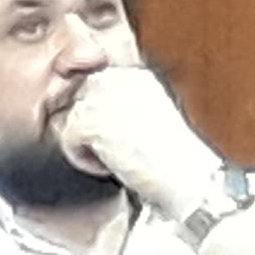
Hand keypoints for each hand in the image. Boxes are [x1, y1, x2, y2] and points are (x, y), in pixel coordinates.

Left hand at [50, 64, 220, 211]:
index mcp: (137, 75)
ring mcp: (101, 99)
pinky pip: (66, 139)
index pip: (98, 87)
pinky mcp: (88, 122)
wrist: (187, 179)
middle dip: (91, 127)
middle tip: (117, 150)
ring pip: (72, 120)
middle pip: (81, 101)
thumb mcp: (153, 117)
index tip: (121, 139)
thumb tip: (92, 110)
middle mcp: (118, 78)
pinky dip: (83, 160)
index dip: (104, 118)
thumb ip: (125, 105)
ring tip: (117, 159)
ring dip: (88, 144)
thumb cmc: (177, 159)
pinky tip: (110, 166)